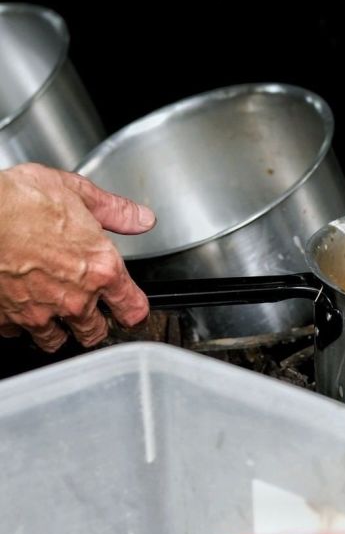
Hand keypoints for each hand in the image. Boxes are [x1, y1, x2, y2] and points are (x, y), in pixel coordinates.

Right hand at [0, 163, 155, 352]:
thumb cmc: (22, 200)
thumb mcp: (77, 192)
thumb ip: (115, 211)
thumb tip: (141, 219)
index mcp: (100, 269)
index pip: (132, 310)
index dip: (133, 310)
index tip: (129, 308)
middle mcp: (74, 298)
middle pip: (95, 333)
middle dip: (93, 324)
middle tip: (88, 309)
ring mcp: (39, 312)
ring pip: (56, 341)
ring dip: (57, 329)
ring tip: (53, 311)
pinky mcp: (6, 318)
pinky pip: (17, 333)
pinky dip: (19, 322)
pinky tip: (19, 304)